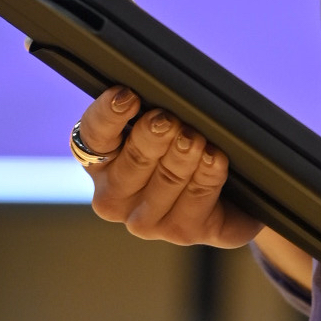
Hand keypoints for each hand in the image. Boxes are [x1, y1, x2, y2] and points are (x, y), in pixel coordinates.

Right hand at [73, 90, 288, 269]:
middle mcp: (115, 196)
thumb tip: (160, 88)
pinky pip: (195, 199)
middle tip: (169, 119)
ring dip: (186, 154)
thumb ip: (154, 107)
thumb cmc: (184, 146)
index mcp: (101, 161)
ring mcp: (145, 220)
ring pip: (167, 179)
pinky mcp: (180, 232)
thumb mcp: (166, 122)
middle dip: (154, 135)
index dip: (108, 114)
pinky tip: (214, 160)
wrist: (226, 194)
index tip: (128, 96)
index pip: (93, 134)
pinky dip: (208, 175)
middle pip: (134, 157)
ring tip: (197, 138)